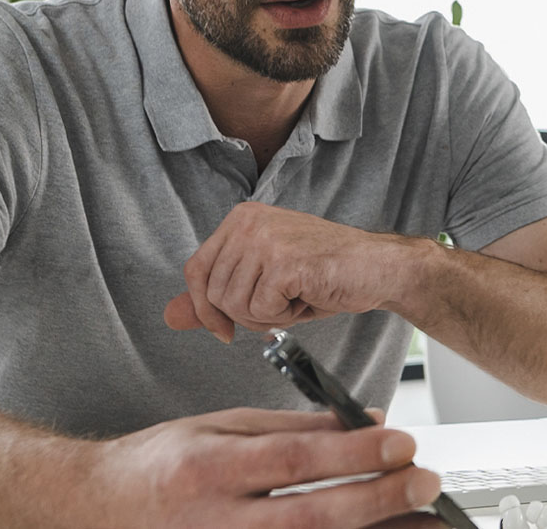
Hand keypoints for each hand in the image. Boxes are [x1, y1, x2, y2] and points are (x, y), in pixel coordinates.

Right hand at [97, 407, 442, 528]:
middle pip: (310, 517)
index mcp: (210, 468)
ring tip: (425, 522)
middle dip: (376, 499)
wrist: (99, 511)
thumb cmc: (162, 465)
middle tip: (426, 480)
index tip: (400, 440)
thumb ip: (291, 426)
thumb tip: (359, 419)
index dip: (350, 452)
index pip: (291, 460)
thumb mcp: (221, 427)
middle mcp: (216, 522)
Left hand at [164, 202, 405, 341]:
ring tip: (296, 296)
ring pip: (235, 305)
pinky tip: (306, 297)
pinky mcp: (285, 261)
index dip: (206, 308)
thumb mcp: (262, 283)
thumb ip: (214, 298)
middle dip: (245, 314)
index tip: (225, 328)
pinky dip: (284, 317)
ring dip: (267, 316)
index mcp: (240, 218)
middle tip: (280, 302)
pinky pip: (261, 311)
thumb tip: (169, 316)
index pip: (195, 270)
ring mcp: (267, 238)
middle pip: (213, 293)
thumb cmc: (323, 274)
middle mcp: (249, 221)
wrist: (377, 268)